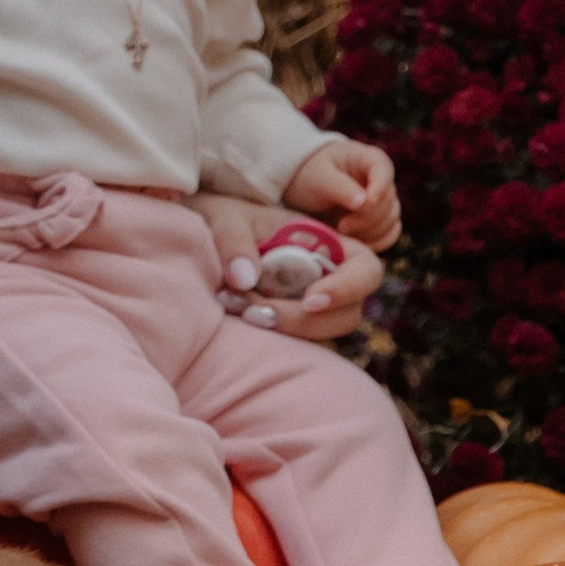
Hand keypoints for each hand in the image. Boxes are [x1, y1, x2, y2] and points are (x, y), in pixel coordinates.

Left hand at [196, 189, 386, 340]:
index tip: (309, 300)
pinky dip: (274, 341)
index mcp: (329, 244)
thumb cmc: (222, 219)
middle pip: (348, 314)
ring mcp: (311, 308)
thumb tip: (245, 279)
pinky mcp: (292, 329)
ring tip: (240, 313)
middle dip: (306, 321)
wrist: (198, 240)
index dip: (348, 288)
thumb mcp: (226, 218)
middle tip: (257, 313)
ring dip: (287, 332)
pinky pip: (299, 347)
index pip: (365, 269)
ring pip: (323, 336)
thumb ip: (234, 242)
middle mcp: (328, 279)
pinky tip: (239, 322)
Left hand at [286, 137, 400, 251]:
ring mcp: (386, 203)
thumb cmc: (312, 175)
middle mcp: (383, 181)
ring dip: (368, 233)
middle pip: (387, 204)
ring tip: (341, 232)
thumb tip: (365, 203)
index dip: (378, 189)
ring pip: (391, 223)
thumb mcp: (320, 177)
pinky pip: (389, 236)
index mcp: (371, 160)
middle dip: (365, 218)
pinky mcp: (382, 222)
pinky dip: (373, 243)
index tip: (366, 204)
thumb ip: (341, 188)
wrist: (306, 190)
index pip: (384, 172)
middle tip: (341, 226)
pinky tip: (353, 242)